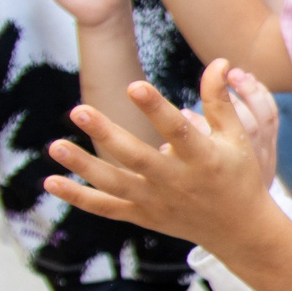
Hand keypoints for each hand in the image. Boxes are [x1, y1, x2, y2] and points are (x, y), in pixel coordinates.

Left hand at [44, 57, 280, 254]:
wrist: (239, 229)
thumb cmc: (238, 176)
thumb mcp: (238, 138)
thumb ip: (221, 100)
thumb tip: (218, 61)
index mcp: (203, 159)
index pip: (178, 131)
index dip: (156, 108)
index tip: (135, 85)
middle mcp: (177, 182)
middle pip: (137, 158)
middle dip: (107, 135)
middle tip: (79, 110)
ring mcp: (158, 202)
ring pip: (115, 185)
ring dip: (83, 166)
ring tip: (55, 146)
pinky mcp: (144, 216)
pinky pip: (107, 208)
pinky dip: (79, 197)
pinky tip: (51, 181)